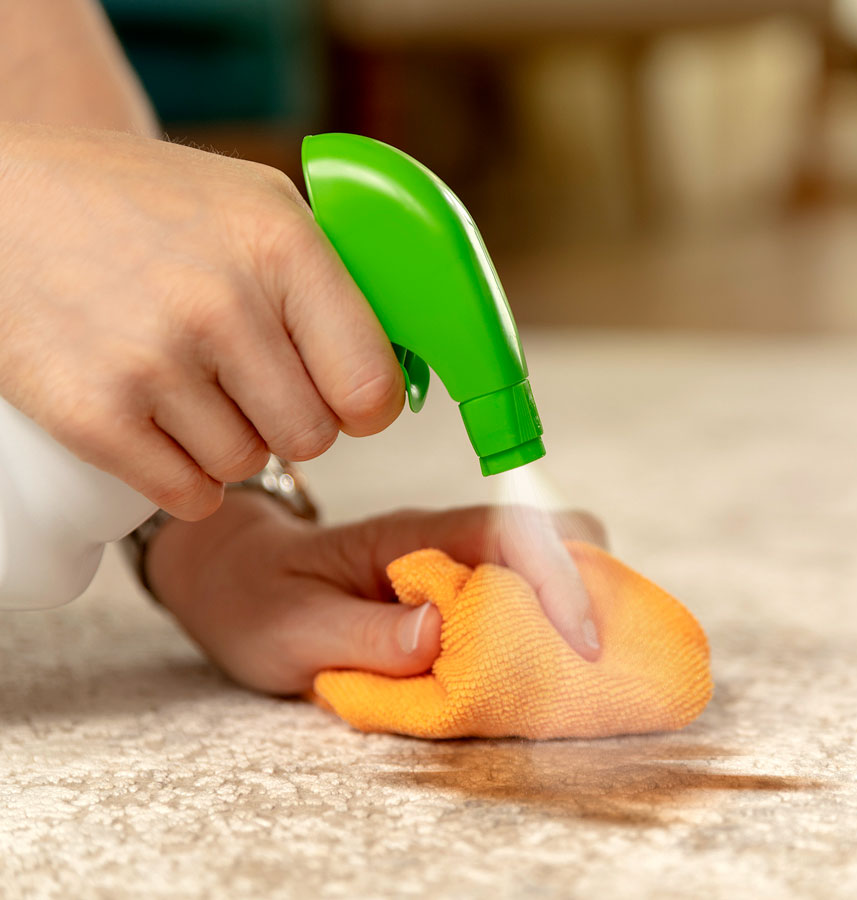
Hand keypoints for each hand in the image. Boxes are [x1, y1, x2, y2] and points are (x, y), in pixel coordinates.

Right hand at [0, 124, 404, 520]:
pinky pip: (188, 495)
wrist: (1, 202)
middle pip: (313, 436)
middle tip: (248, 378)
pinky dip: (182, 476)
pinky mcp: (93, 414)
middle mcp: (222, 305)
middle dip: (290, 417)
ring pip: (247, 465)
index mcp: (282, 247)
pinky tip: (160, 424)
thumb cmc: (145, 205)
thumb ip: (333, 280)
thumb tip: (401, 363)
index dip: (362, 403)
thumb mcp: (257, 204)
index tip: (342, 394)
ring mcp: (153, 363)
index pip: (372, 388)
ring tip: (188, 381)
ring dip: (228, 440)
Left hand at [145, 492, 607, 693]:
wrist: (238, 579)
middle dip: (593, 588)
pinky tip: (551, 672)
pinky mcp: (464, 594)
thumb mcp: (291, 629)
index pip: (507, 533)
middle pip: (552, 537)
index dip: (556, 579)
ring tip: (589, 672)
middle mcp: (447, 542)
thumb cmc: (258, 600)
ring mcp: (460, 565)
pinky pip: (528, 600)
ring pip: (550, 567)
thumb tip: (441, 632)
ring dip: (579, 612)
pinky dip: (553, 632)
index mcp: (410, 538)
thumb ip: (364, 634)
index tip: (584, 643)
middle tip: (603, 660)